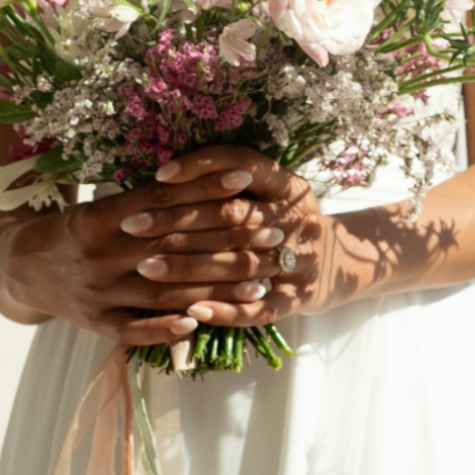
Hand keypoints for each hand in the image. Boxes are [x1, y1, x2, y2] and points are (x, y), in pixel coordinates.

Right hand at [0, 155, 295, 344]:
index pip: (162, 199)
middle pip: (173, 245)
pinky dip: (166, 328)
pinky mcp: (95, 324)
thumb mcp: (103, 204)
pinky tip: (201, 321)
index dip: (205, 189)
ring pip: (164, 290)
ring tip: (260, 282)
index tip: (246, 179)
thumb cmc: (77, 229)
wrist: (20, 266)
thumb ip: (149, 198)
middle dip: (227, 237)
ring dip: (215, 287)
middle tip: (272, 231)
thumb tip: (210, 176)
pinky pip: (134, 329)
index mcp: (99, 216)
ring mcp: (97, 292)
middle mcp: (98, 254)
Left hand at [116, 146, 342, 329]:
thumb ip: (231, 186)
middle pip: (233, 214)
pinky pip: (260, 307)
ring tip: (145, 268)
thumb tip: (162, 175)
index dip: (200, 166)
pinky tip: (191, 311)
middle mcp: (299, 217)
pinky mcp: (300, 296)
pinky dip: (225, 309)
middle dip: (178, 220)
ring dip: (190, 266)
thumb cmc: (287, 224)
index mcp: (289, 185)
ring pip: (240, 262)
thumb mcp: (272, 195)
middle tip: (132, 225)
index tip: (158, 176)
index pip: (242, 163)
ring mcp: (303, 258)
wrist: (343, 264)